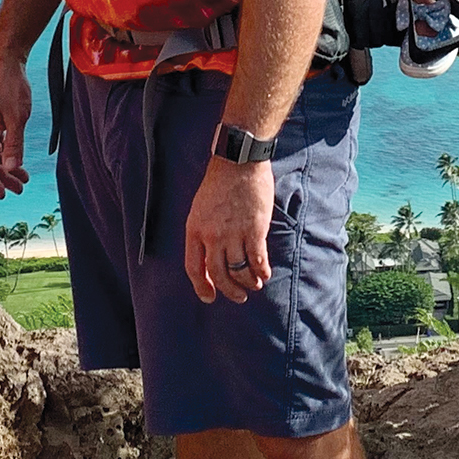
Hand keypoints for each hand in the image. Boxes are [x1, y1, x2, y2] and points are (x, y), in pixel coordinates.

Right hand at [0, 58, 32, 197]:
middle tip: (20, 190)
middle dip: (3, 177)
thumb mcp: (17, 119)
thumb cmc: (12, 88)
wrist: (7, 63)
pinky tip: (18, 162)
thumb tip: (11, 168)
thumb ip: (14, 145)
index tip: (3, 196)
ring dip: (7, 166)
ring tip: (23, 179)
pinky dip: (7, 153)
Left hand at [183, 156, 274, 302]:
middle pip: (218, 274)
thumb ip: (203, 234)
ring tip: (254, 285)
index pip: (194, 268)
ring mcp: (234, 233)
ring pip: (239, 271)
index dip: (201, 287)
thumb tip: (211, 259)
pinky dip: (261, 271)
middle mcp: (212, 235)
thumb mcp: (200, 209)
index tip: (210, 297)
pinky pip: (257, 260)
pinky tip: (265, 274)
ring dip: (248, 282)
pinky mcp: (255, 229)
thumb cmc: (219, 184)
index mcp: (194, 230)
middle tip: (238, 296)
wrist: (239, 162)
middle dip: (229, 290)